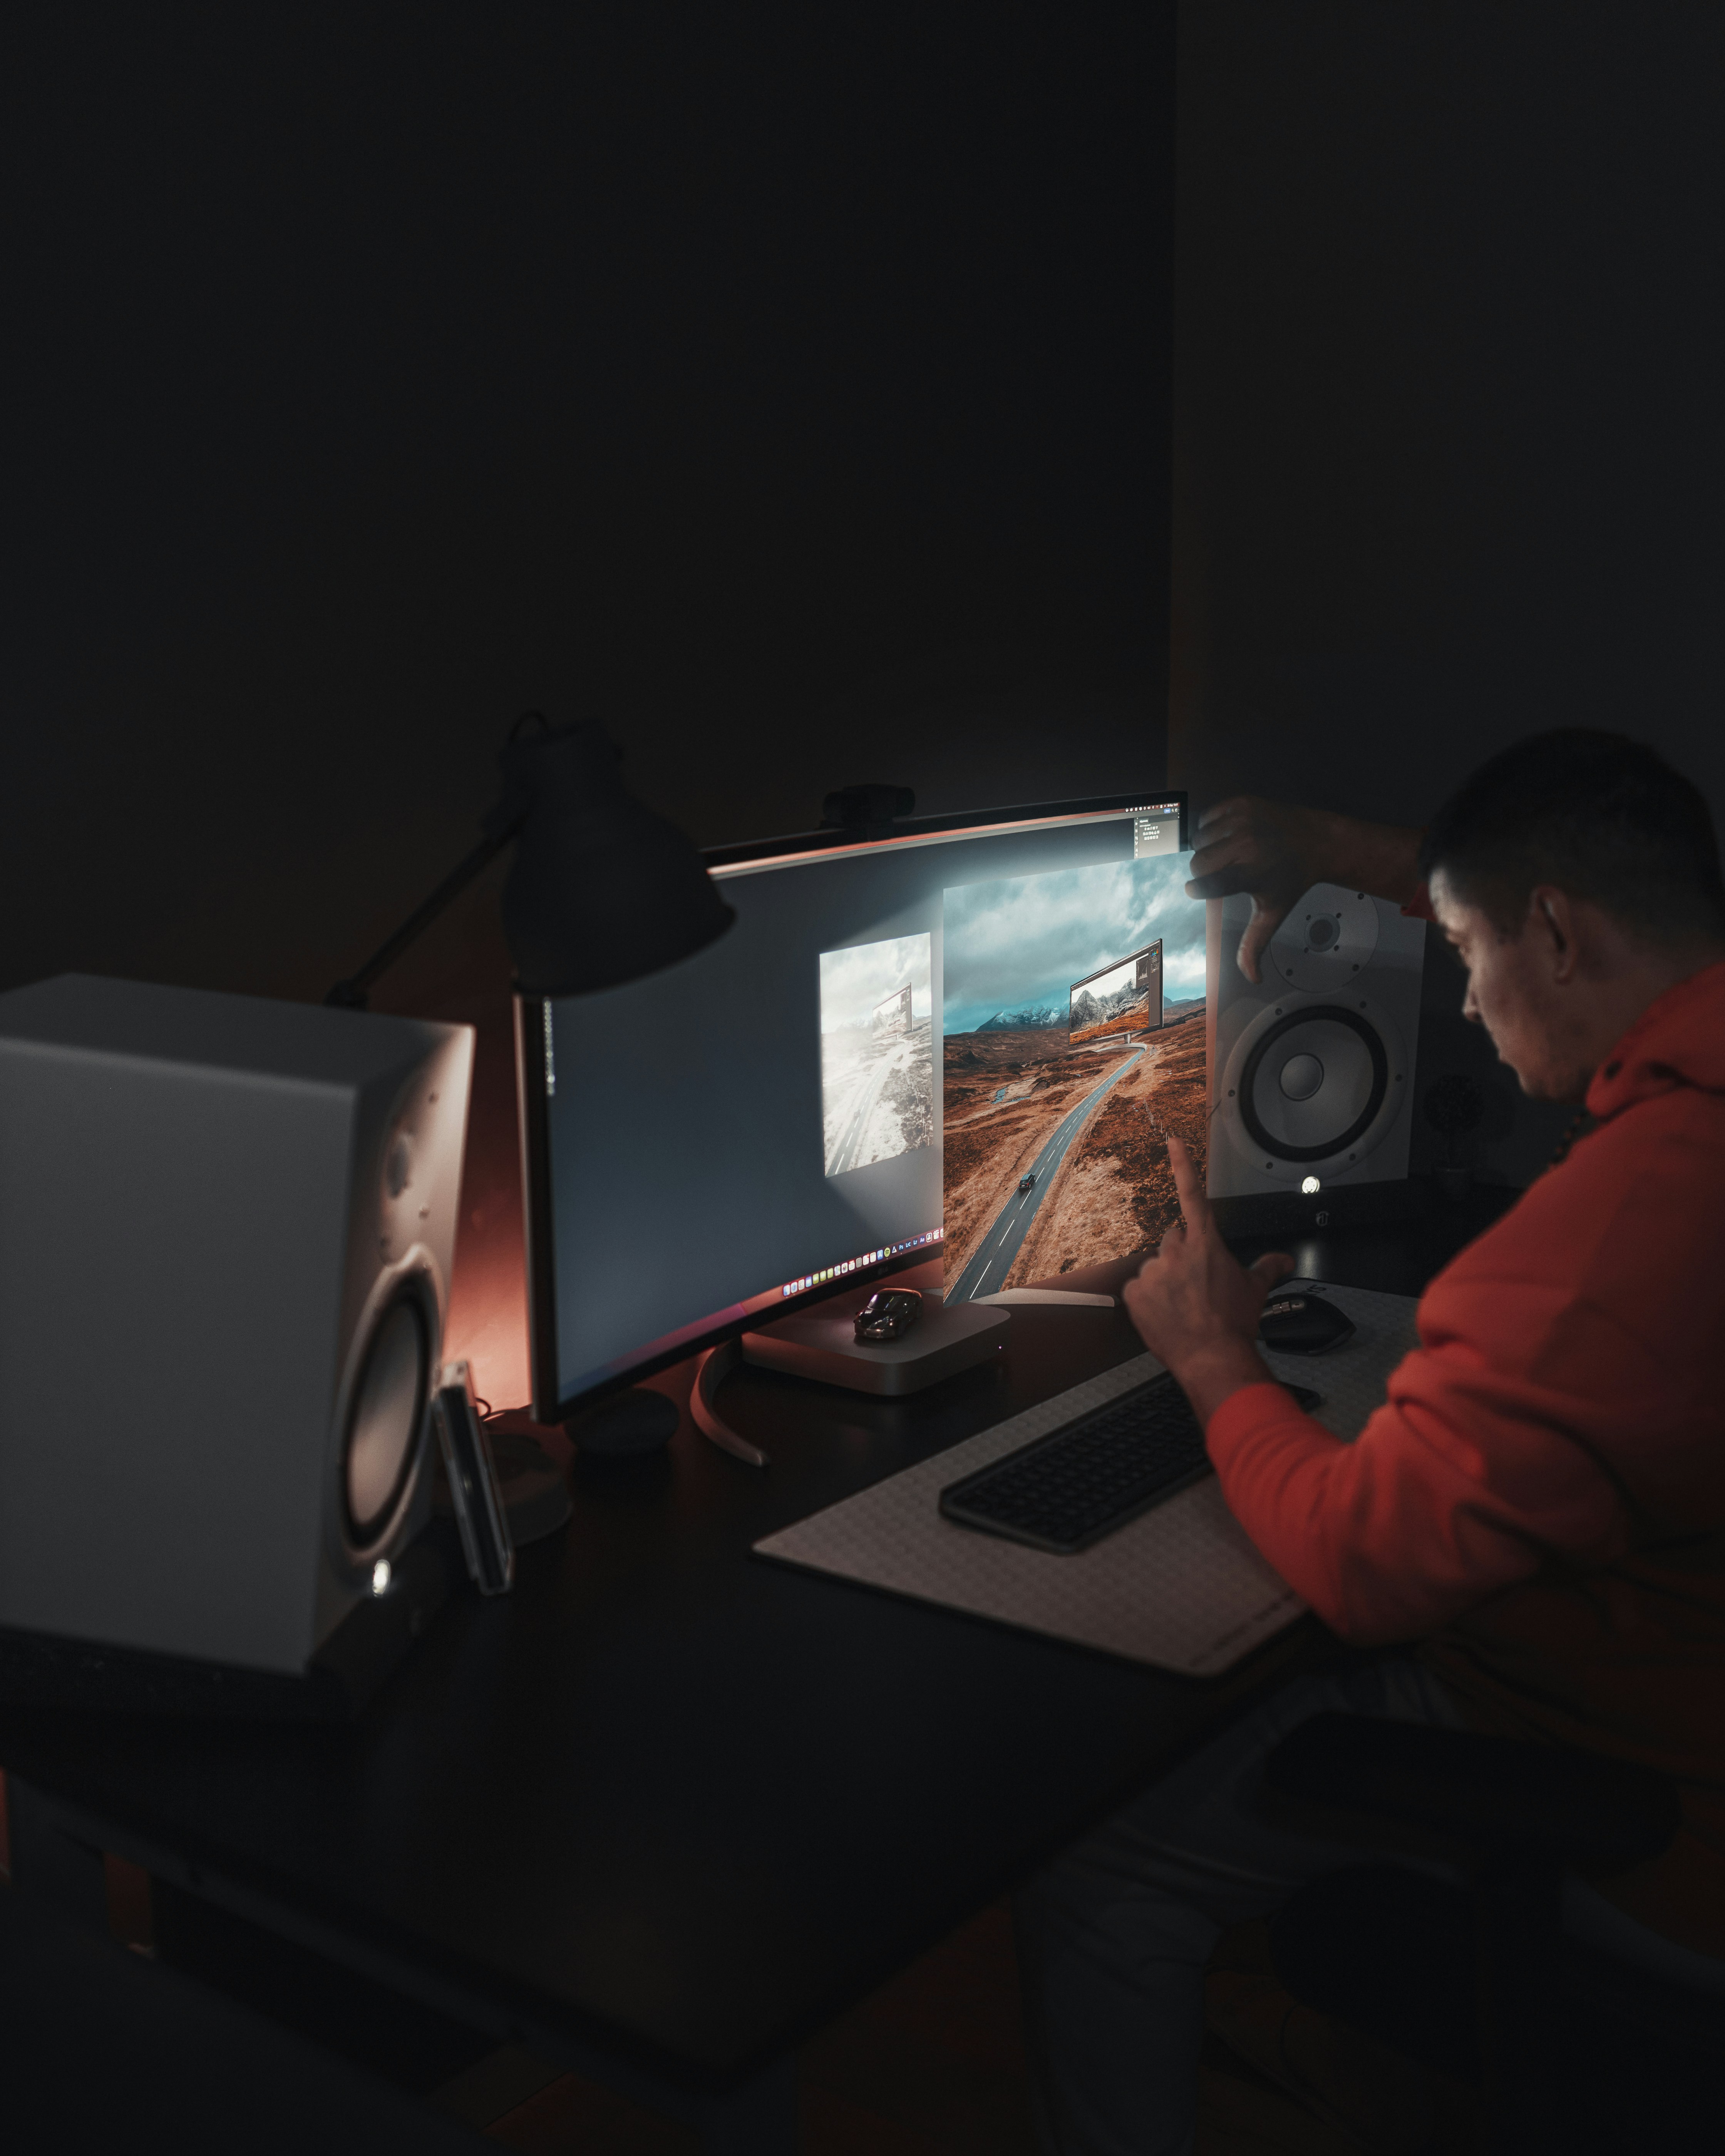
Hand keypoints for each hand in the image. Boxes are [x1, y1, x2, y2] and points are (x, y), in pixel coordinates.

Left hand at [1121, 1136, 1291, 1423]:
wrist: (1212, 1357)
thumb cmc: (1235, 1323)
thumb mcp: (1255, 1291)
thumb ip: (1268, 1267)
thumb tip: (1285, 1259)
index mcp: (1206, 1244)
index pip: (1194, 1195)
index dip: (1183, 1165)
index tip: (1172, 1142)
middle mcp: (1176, 1252)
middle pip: (1174, 1239)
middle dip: (1183, 1256)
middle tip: (1196, 1284)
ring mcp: (1153, 1272)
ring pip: (1156, 1267)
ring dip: (1166, 1280)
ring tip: (1183, 1306)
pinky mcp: (1134, 1294)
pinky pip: (1138, 1289)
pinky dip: (1148, 1300)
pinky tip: (1166, 1316)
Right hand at [1185, 797, 1423, 984]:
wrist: (1317, 841)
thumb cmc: (1291, 880)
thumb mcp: (1273, 913)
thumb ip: (1255, 945)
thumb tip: (1253, 978)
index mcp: (1250, 872)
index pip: (1206, 884)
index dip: (1197, 889)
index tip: (1197, 890)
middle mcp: (1246, 843)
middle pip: (1197, 862)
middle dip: (1203, 871)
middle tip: (1224, 872)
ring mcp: (1243, 820)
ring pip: (1198, 839)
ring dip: (1207, 848)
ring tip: (1229, 853)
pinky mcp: (1240, 803)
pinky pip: (1206, 817)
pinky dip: (1211, 827)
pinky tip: (1230, 836)